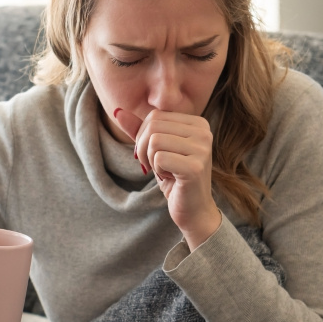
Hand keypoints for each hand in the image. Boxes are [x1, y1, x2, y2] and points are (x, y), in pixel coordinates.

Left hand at [114, 108, 220, 249]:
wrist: (193, 210)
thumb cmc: (174, 177)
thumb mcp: (155, 150)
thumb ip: (139, 130)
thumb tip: (118, 112)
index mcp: (198, 123)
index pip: (155, 116)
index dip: (144, 137)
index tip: (154, 155)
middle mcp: (204, 132)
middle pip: (153, 127)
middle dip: (144, 149)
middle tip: (154, 166)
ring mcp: (202, 149)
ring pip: (154, 142)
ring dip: (151, 161)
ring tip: (165, 171)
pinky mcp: (195, 167)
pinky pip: (159, 159)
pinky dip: (158, 171)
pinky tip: (171, 179)